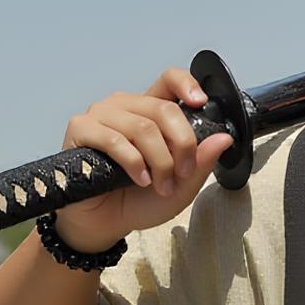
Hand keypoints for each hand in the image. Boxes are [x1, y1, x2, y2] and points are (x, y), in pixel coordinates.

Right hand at [52, 66, 236, 250]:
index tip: (200, 102)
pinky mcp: (81, 129)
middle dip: (182, 146)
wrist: (107, 223)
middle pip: (163, 109)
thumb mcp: (181, 185)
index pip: (168, 80)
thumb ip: (201, 162)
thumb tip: (224, 138)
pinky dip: (134, 163)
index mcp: (149, 112)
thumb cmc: (140, 200)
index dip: (186, 84)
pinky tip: (139, 179)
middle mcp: (125, 106)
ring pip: (143, 127)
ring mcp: (101, 115)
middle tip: (181, 174)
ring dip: (159, 162)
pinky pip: (115, 139)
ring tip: (160, 185)